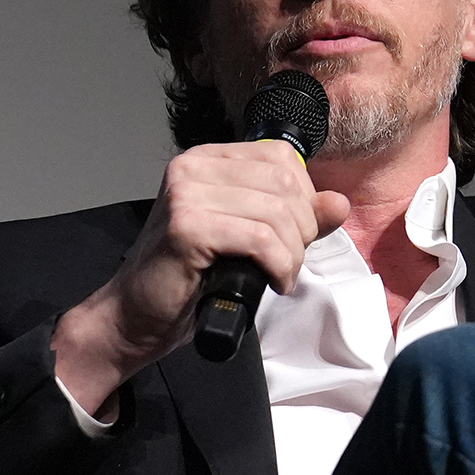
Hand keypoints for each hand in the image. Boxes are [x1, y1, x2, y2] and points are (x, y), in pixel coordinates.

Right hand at [52, 141, 350, 415]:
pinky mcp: (187, 227)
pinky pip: (260, 239)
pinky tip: (271, 283)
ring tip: (279, 276)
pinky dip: (278, 266)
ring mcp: (186, 194)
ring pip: (277, 213)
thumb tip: (339, 204)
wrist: (136, 316)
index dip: (304, 198)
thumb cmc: (190, 280)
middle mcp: (192, 167)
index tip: (294, 234)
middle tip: (287, 262)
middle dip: (302, 229)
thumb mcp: (250, 241)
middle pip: (285, 183)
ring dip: (292, 254)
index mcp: (206, 160)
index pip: (282, 157)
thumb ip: (295, 218)